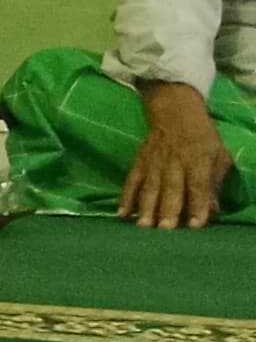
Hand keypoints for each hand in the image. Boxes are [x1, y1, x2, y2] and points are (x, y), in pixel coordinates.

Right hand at [123, 85, 232, 229]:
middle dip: (168, 209)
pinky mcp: (139, 162)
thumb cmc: (202, 138)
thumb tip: (213, 209)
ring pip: (150, 187)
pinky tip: (122, 213)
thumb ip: (216, 182)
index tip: (196, 224)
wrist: (175, 112)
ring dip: (146, 207)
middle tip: (165, 229)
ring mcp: (154, 163)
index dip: (198, 205)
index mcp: (198, 160)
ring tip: (143, 226)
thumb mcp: (219, 156)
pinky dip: (125, 197)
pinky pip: (131, 181)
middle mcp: (175, 162)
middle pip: (171, 189)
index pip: (198, 185)